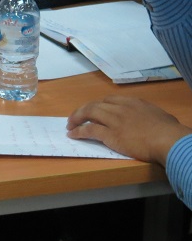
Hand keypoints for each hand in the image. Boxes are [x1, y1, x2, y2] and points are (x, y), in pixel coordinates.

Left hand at [67, 95, 191, 164]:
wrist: (168, 140)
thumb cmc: (169, 131)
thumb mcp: (160, 116)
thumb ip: (151, 115)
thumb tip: (154, 120)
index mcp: (132, 102)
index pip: (109, 100)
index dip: (99, 105)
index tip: (94, 111)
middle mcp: (120, 108)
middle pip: (95, 105)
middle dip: (83, 111)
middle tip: (76, 117)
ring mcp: (113, 120)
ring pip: (88, 113)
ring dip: (76, 119)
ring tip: (70, 125)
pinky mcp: (110, 134)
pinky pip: (89, 130)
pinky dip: (78, 131)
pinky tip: (73, 134)